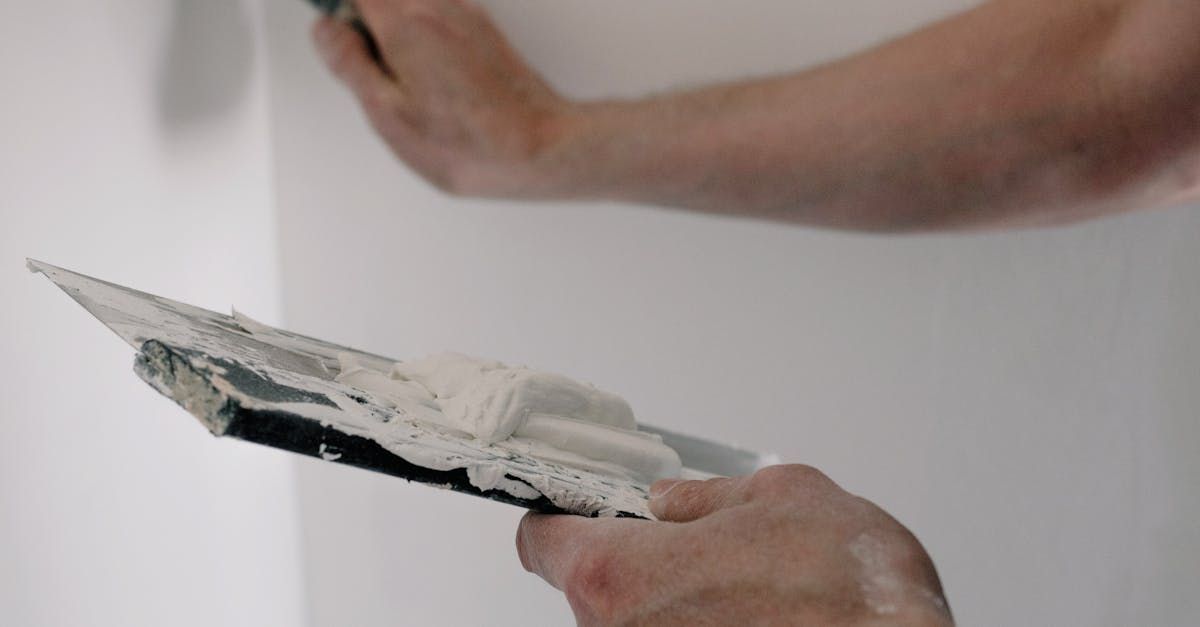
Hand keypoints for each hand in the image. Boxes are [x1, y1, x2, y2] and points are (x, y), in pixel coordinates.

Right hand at [312, 0, 576, 196]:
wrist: (541, 150)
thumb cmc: (472, 144)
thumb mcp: (389, 114)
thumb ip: (350, 64)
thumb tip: (326, 30)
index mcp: (407, 23)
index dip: (338, 6)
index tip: (333, 28)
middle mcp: (440, 7)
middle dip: (366, 19)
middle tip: (363, 61)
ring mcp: (468, 16)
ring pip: (413, 4)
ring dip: (394, 28)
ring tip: (399, 79)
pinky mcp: (485, 32)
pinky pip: (438, 16)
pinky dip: (422, 37)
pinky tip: (428, 80)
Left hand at [517, 465, 951, 625]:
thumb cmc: (849, 591)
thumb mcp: (778, 496)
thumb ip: (708, 497)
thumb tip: (679, 501)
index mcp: (621, 574)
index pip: (540, 540)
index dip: (560, 514)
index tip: (580, 501)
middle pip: (590, 586)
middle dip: (635, 557)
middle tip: (690, 538)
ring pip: (635, 622)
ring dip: (672, 599)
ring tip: (743, 583)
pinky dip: (698, 626)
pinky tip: (754, 614)